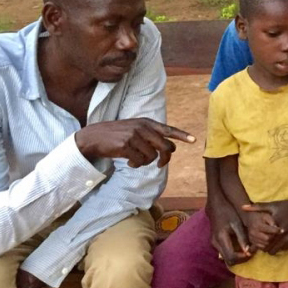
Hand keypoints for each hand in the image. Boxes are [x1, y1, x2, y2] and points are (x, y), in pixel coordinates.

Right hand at [75, 118, 195, 167]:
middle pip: (165, 147)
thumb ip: (152, 135)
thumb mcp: (135, 129)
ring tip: (136, 160)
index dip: (182, 136)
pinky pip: (140, 161)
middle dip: (165, 159)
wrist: (93, 137)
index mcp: (147, 122)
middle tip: (160, 165)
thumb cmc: (117, 135)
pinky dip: (136, 165)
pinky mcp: (125, 146)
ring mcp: (134, 136)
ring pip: (152, 157)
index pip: (168, 129)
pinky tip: (130, 163)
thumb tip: (171, 148)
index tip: (194, 140)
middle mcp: (142, 127)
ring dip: (145, 162)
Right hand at [207, 196, 251, 266]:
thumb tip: (248, 251)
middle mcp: (215, 243)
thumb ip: (242, 238)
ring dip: (236, 257)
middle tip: (250, 253)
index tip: (250, 253)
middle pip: (228, 260)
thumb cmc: (228, 212)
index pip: (231, 257)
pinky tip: (240, 247)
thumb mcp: (236, 223)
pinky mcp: (215, 242)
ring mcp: (214, 243)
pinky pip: (224, 253)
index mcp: (221, 238)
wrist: (216, 206)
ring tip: (246, 250)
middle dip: (240, 259)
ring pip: (226, 258)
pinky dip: (232, 253)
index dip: (242, 258)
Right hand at [240, 208, 281, 250]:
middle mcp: (254, 232)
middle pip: (267, 239)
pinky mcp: (252, 242)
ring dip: (270, 241)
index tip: (282, 230)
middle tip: (275, 233)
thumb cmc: (261, 216)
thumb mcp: (267, 216)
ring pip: (265, 244)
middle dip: (273, 237)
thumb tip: (277, 228)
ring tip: (271, 236)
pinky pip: (261, 247)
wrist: (251, 219)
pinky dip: (266, 244)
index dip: (277, 231)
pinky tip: (267, 239)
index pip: (269, 231)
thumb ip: (272, 222)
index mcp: (258, 225)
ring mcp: (252, 238)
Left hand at [242, 198, 287, 253]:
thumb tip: (242, 207)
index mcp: (273, 225)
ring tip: (269, 242)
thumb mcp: (274, 205)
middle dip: (262, 246)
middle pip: (266, 247)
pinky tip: (279, 240)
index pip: (260, 240)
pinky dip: (279, 247)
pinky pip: (283, 249)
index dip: (255, 243)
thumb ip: (257, 207)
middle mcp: (281, 235)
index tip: (253, 242)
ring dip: (270, 248)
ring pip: (274, 251)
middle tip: (260, 242)